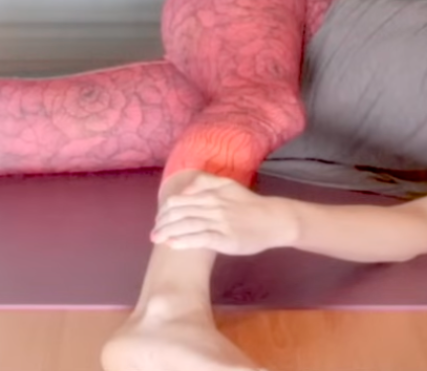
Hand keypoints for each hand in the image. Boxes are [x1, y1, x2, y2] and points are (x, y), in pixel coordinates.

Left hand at [150, 172, 296, 256]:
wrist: (273, 220)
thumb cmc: (249, 205)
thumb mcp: (228, 185)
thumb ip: (205, 183)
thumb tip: (184, 190)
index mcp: (211, 193)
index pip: (178, 201)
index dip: (164, 211)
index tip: (158, 220)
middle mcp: (212, 206)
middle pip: (179, 213)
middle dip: (162, 223)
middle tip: (153, 233)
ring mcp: (219, 222)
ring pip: (186, 225)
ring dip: (168, 232)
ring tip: (157, 239)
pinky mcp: (225, 238)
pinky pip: (200, 238)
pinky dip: (184, 241)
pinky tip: (173, 244)